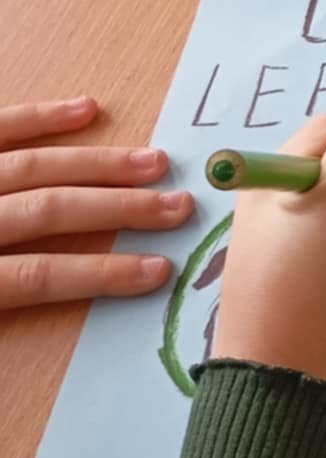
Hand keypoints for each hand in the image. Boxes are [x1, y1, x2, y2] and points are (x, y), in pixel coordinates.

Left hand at [0, 97, 191, 310]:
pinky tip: (86, 110)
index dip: (99, 273)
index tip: (158, 271)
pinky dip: (41, 117)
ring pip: (32, 166)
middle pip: (47, 210)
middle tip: (177, 208)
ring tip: (154, 164)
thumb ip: (3, 306)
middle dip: (119, 208)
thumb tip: (45, 348)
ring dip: (99, 164)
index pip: (37, 275)